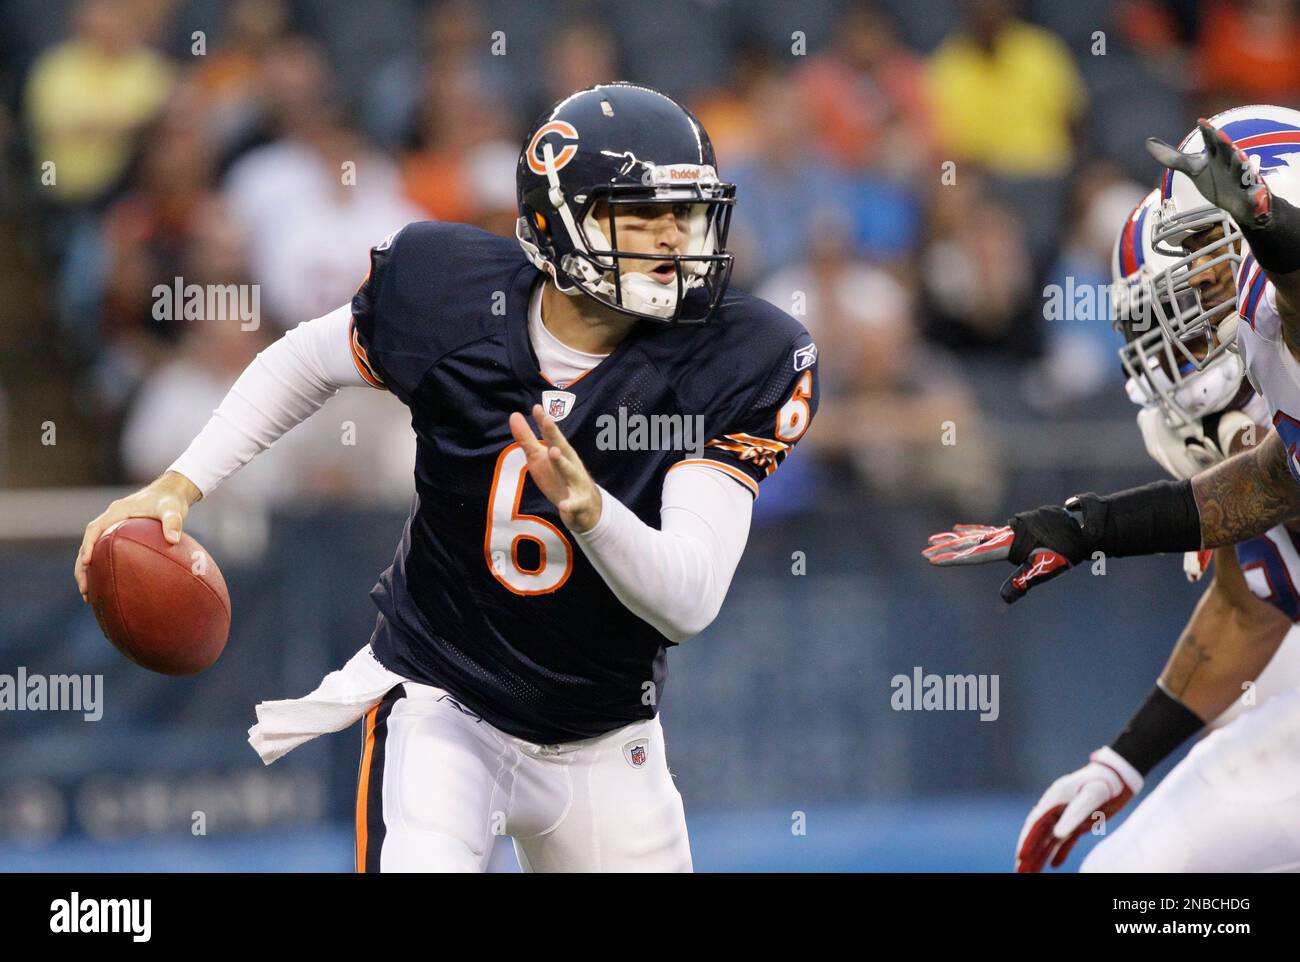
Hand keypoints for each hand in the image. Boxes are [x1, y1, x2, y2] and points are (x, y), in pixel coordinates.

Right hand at [74, 471, 201, 601]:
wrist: (171, 493)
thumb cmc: (170, 501)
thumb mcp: (173, 509)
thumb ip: (173, 521)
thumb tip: (173, 540)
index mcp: (117, 511)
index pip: (95, 528)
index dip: (89, 545)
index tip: (87, 562)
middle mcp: (110, 519)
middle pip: (88, 544)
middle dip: (82, 566)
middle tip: (84, 589)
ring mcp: (112, 527)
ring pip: (93, 551)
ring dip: (87, 571)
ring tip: (88, 595)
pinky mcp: (118, 535)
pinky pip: (104, 552)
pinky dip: (101, 567)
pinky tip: (105, 586)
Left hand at [508, 404, 602, 533]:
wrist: (586, 508)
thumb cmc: (558, 477)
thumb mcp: (539, 458)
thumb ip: (527, 438)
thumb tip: (514, 415)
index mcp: (560, 452)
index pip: (551, 435)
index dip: (544, 422)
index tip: (536, 407)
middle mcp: (570, 464)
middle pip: (562, 448)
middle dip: (555, 435)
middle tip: (547, 420)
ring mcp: (576, 483)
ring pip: (570, 472)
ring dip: (562, 462)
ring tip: (552, 452)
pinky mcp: (579, 503)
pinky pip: (574, 505)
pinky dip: (569, 505)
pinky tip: (563, 506)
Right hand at [923, 500, 1090, 602]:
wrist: (1083, 527)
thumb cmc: (1067, 549)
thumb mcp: (1046, 568)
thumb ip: (1023, 582)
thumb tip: (1004, 599)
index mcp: (1009, 544)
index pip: (974, 555)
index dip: (952, 558)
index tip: (932, 560)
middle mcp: (1005, 535)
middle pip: (969, 543)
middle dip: (946, 548)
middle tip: (925, 551)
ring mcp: (1008, 530)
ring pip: (974, 535)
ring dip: (953, 539)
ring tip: (935, 539)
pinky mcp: (1014, 530)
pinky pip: (985, 531)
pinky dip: (971, 532)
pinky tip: (961, 529)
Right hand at [1016, 746, 1142, 872]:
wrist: (1119, 775)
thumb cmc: (1105, 783)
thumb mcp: (1091, 796)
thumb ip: (1074, 815)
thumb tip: (1057, 835)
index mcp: (1055, 798)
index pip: (1036, 823)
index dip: (1026, 840)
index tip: (1020, 856)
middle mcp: (1056, 808)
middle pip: (1038, 833)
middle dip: (1028, 852)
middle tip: (1019, 870)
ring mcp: (1066, 815)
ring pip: (1049, 839)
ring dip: (1039, 855)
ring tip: (1030, 873)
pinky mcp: (1078, 822)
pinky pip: (1066, 841)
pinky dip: (1059, 852)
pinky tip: (1054, 865)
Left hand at [1146, 119, 1273, 228]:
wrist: (1241, 203)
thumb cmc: (1217, 180)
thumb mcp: (1194, 169)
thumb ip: (1173, 157)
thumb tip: (1148, 141)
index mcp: (1218, 156)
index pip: (1212, 141)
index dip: (1207, 132)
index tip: (1200, 122)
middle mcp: (1232, 164)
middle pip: (1228, 152)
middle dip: (1224, 143)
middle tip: (1218, 134)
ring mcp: (1243, 180)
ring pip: (1244, 171)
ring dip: (1241, 165)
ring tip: (1240, 158)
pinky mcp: (1253, 197)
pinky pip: (1257, 197)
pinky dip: (1257, 196)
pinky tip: (1257, 194)